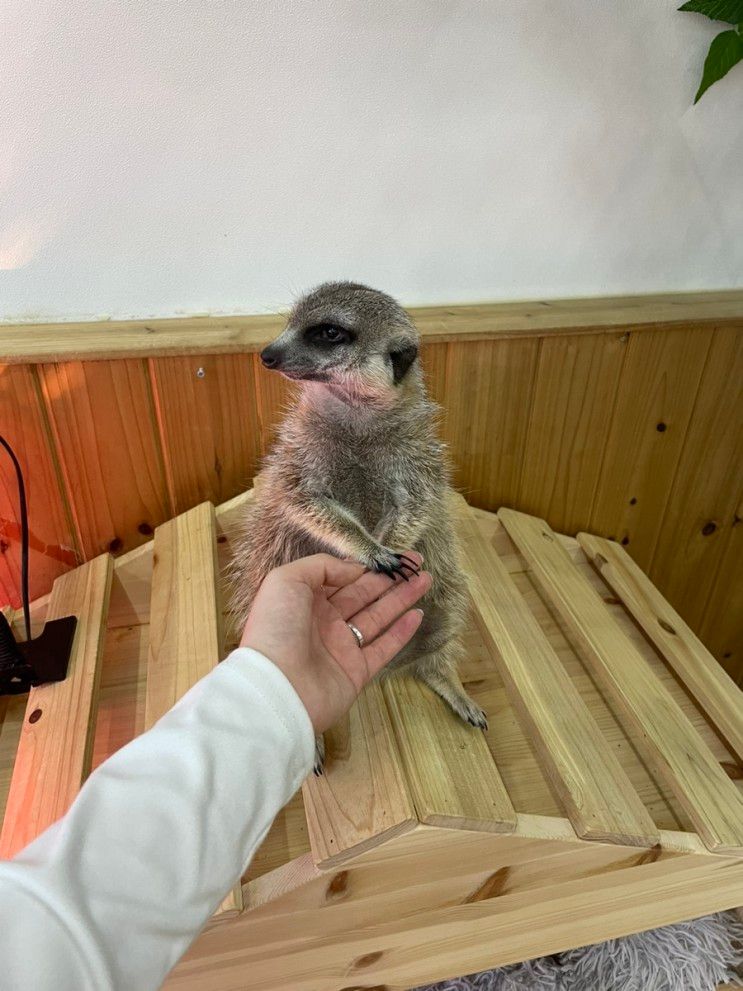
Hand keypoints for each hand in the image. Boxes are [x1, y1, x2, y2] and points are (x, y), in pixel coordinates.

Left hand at [240, 552, 430, 731]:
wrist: (276, 688)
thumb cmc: (276, 628)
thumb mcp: (286, 581)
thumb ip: (321, 566)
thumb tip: (353, 570)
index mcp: (306, 601)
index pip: (341, 579)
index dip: (366, 566)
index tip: (390, 554)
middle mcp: (325, 622)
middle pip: (364, 595)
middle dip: (390, 579)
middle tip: (417, 562)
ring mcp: (342, 648)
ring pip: (378, 617)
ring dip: (401, 598)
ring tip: (425, 580)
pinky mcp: (357, 671)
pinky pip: (384, 648)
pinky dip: (402, 632)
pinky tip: (418, 614)